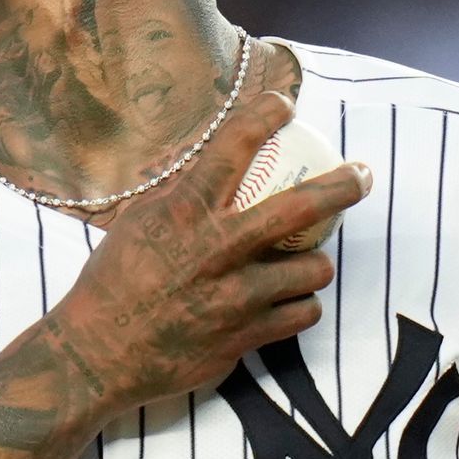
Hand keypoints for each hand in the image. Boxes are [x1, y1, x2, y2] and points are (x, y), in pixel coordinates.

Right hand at [52, 43, 372, 411]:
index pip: (234, 146)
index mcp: (186, 212)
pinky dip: (301, 305)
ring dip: (316, 263)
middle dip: (342, 185)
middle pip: (302, 208)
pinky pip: (301, 315)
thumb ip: (179, 194)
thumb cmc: (113, 283)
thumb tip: (210, 161)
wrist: (98, 354)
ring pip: (313, 270)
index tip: (284, 103)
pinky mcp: (245, 338)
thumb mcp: (137, 223)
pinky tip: (290, 301)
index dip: (266, 114)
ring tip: (307, 262)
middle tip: (360, 175)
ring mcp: (236, 298)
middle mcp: (217, 250)